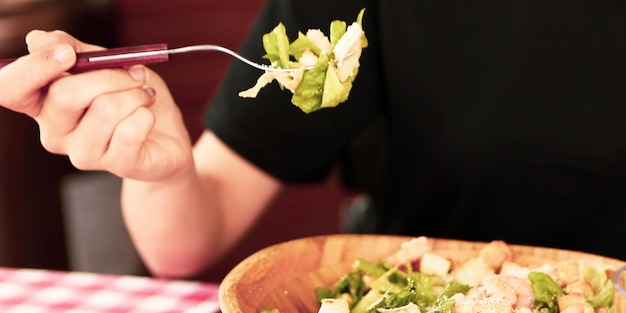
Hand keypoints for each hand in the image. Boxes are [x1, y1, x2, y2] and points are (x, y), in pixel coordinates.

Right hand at [0, 30, 193, 180]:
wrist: (167, 136)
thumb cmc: (130, 98)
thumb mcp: (106, 66)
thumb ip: (75, 51)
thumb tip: (38, 39)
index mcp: (43, 104)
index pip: (11, 90)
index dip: (33, 68)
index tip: (67, 53)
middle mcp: (55, 132)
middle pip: (65, 94)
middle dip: (109, 75)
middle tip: (136, 72)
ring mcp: (83, 153)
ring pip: (105, 109)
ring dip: (135, 94)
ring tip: (145, 95)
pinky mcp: (116, 164)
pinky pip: (130, 130)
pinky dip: (146, 113)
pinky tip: (148, 117)